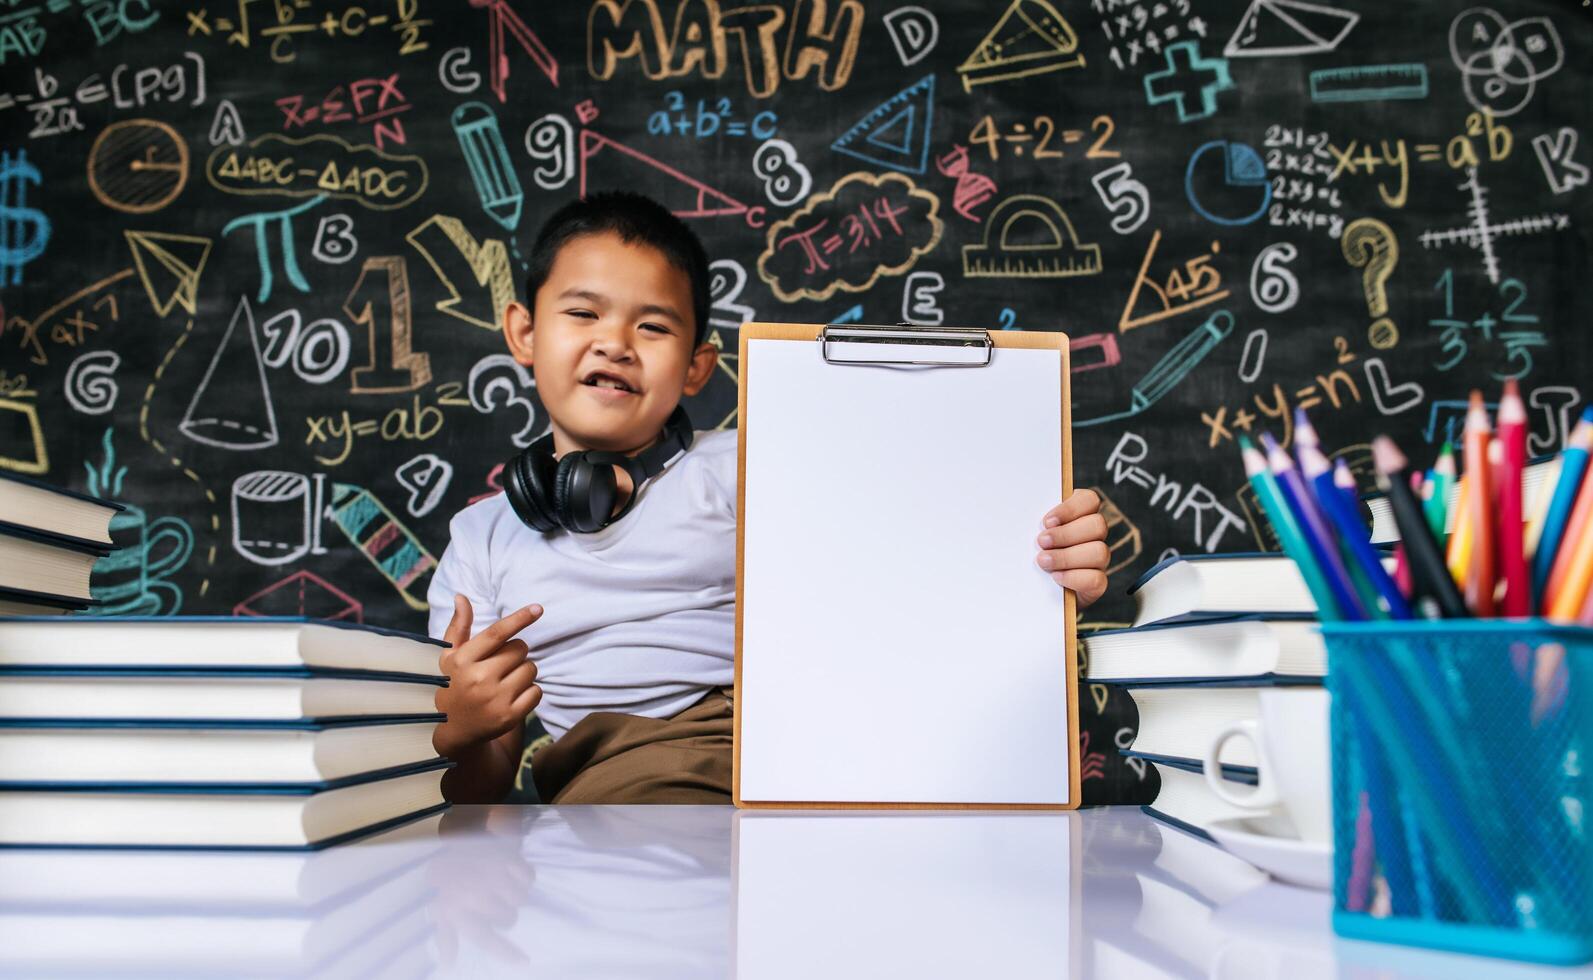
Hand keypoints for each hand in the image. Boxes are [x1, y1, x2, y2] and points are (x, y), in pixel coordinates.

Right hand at [433, 595, 543, 758]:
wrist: (453, 730)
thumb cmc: (453, 685)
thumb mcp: (449, 657)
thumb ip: (458, 627)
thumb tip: (461, 596)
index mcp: (463, 660)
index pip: (496, 633)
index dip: (519, 619)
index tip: (538, 608)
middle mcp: (478, 678)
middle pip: (520, 650)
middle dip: (516, 653)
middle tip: (501, 665)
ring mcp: (495, 699)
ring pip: (531, 669)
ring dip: (524, 671)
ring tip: (506, 681)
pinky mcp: (509, 717)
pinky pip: (537, 692)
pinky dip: (530, 691)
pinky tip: (513, 696)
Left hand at [1035, 489, 1108, 607]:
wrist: (1033, 590)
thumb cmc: (1030, 552)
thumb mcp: (1030, 534)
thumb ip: (1034, 523)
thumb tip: (1022, 515)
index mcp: (1080, 515)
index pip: (1090, 500)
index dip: (1071, 509)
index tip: (1047, 521)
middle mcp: (1094, 535)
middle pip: (1097, 525)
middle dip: (1066, 534)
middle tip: (1041, 542)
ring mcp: (1098, 560)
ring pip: (1099, 551)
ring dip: (1067, 556)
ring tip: (1043, 560)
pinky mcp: (1096, 583)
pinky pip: (1097, 579)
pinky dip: (1074, 577)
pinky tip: (1055, 576)